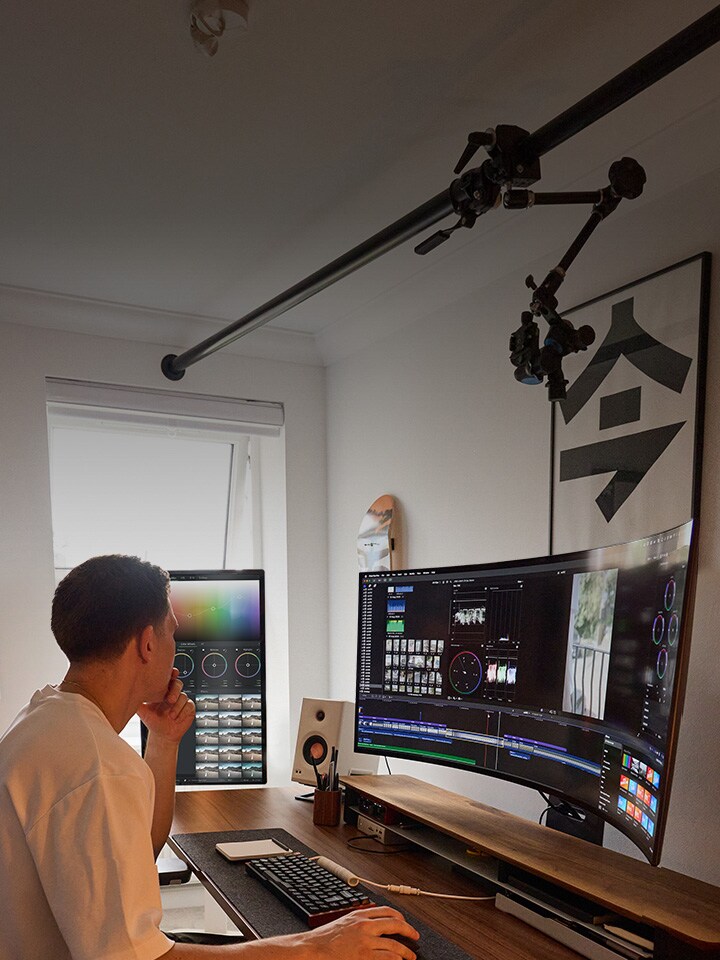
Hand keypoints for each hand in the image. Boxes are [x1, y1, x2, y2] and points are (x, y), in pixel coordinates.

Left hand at [136, 668, 194, 744]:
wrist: (162, 735)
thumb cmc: (152, 721)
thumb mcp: (142, 711)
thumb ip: (137, 701)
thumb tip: (128, 692)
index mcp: (163, 690)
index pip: (168, 678)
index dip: (171, 674)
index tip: (172, 673)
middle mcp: (173, 693)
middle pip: (178, 684)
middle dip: (175, 691)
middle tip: (170, 700)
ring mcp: (182, 700)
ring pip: (184, 696)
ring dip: (177, 707)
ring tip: (171, 716)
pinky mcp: (189, 708)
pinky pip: (189, 706)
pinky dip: (183, 713)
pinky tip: (176, 718)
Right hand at [303, 906, 419, 958]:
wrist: (313, 949)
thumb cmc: (325, 938)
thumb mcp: (344, 922)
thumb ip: (359, 921)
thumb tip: (372, 924)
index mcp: (360, 915)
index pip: (387, 911)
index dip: (400, 917)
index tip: (405, 922)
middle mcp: (365, 926)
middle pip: (395, 924)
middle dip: (409, 931)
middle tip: (415, 937)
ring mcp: (366, 942)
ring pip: (394, 944)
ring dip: (406, 951)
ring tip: (410, 956)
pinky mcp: (364, 956)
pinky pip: (387, 958)